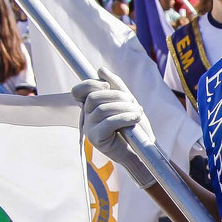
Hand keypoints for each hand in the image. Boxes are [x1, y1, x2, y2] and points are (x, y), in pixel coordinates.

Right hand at [70, 67, 157, 188]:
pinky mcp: (96, 139)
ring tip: (138, 114)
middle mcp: (86, 118)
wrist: (141, 151)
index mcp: (91, 108)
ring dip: (124, 108)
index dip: (91, 84)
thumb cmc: (134, 127)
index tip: (108, 87)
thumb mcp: (126, 102)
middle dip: (117, 97)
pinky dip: (125, 118)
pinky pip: (108, 122)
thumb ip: (115, 86)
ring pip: (103, 109)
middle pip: (95, 98)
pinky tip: (136, 119)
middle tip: (133, 104)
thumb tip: (100, 70)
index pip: (80, 90)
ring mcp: (89, 129)